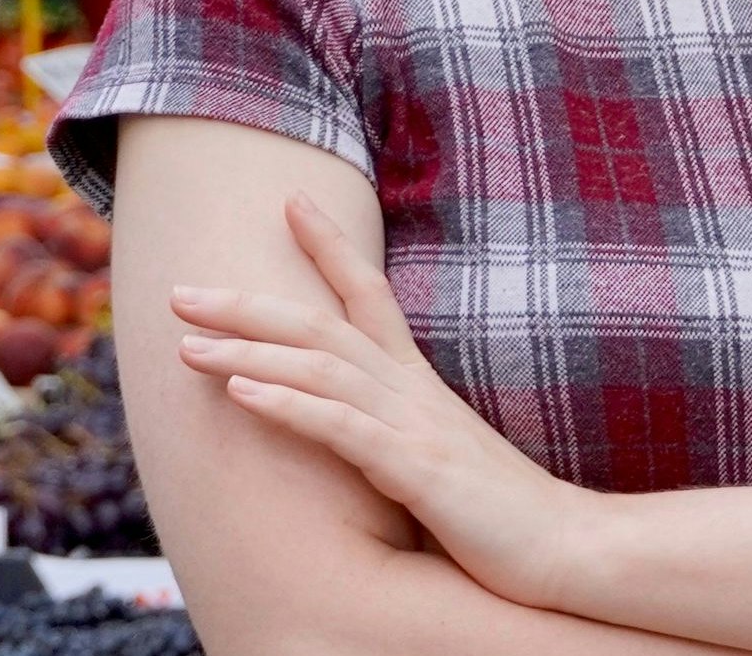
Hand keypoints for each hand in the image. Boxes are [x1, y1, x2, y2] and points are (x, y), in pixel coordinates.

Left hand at [173, 194, 590, 608]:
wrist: (571, 549)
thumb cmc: (504, 515)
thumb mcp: (445, 457)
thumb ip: (402, 433)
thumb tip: (360, 429)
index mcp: (420, 384)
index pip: (370, 294)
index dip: (329, 245)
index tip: (288, 201)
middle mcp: (414, 391)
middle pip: (322, 324)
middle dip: (247, 304)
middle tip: (180, 289)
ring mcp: (416, 426)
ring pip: (321, 367)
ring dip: (249, 349)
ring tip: (187, 341)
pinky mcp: (418, 471)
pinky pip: (342, 428)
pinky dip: (288, 403)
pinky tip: (241, 391)